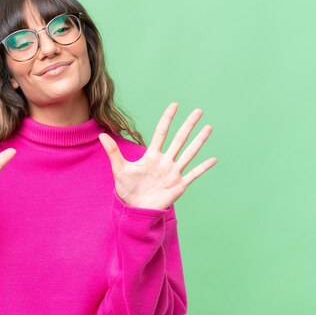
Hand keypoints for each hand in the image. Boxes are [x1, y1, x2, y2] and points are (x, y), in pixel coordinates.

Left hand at [98, 102, 216, 209]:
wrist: (134, 209)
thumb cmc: (127, 189)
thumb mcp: (119, 169)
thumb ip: (113, 152)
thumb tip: (101, 134)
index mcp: (152, 156)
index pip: (161, 132)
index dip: (167, 119)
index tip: (174, 105)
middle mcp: (165, 161)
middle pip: (179, 139)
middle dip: (188, 125)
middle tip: (199, 111)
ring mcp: (173, 172)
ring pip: (189, 153)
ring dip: (199, 141)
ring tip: (209, 128)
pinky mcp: (179, 185)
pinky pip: (193, 174)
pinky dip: (203, 167)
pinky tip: (214, 159)